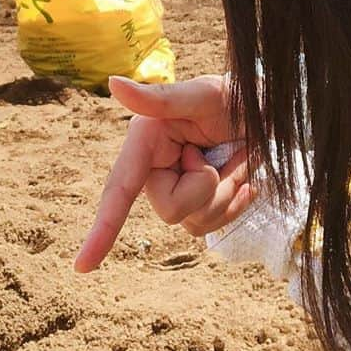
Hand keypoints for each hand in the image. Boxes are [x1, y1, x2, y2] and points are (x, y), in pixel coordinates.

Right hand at [74, 74, 254, 272]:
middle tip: (223, 154)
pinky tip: (245, 179)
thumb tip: (113, 83)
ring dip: (226, 194)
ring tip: (238, 159)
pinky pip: (213, 226)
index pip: (120, 189)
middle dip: (206, 189)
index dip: (101, 230)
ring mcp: (177, 188)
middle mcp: (154, 168)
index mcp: (146, 140)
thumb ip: (159, 98)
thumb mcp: (204, 93)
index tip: (81, 268)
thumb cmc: (236, 96)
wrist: (269, 112)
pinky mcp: (199, 202)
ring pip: (194, 223)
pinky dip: (235, 204)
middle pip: (170, 211)